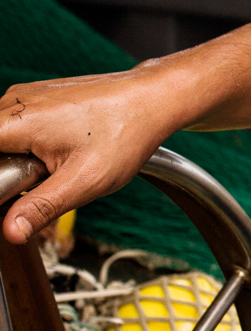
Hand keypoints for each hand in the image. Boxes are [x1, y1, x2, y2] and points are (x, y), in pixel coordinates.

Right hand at [0, 63, 191, 243]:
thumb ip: (41, 207)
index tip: (23, 189)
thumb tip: (10, 232)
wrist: (155, 99)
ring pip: (0, 141)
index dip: (1, 182)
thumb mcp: (85, 180)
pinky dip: (27, 146)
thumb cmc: (127, 132)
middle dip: (7, 173)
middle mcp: (12, 102)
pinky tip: (60, 150)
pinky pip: (14, 129)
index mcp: (16, 121)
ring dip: (16, 161)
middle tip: (45, 177)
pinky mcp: (35, 100)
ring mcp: (24, 98)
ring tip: (58, 162)